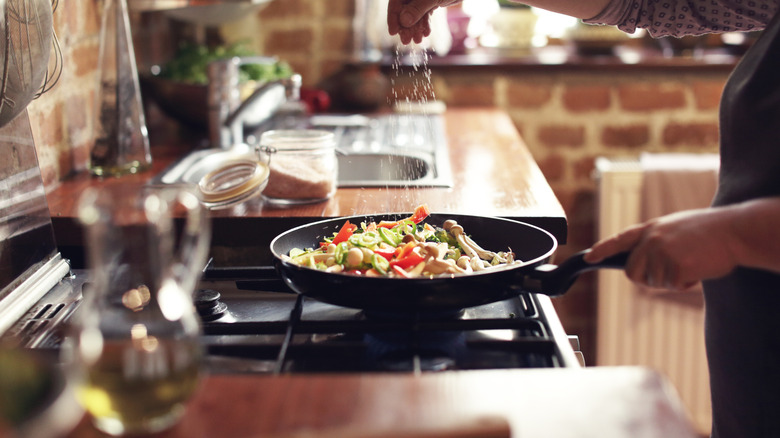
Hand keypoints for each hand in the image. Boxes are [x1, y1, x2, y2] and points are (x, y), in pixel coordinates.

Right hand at [387, 0, 461, 43]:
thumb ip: (417, 8)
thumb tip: (404, 21)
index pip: (395, 2)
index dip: (393, 17)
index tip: (394, 32)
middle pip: (403, 10)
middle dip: (405, 27)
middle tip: (406, 41)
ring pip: (413, 14)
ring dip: (415, 28)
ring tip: (417, 40)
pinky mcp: (429, 2)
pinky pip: (423, 14)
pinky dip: (424, 24)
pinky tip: (425, 34)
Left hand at [584, 208, 739, 290]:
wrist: (734, 231)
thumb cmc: (708, 231)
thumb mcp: (675, 228)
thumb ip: (655, 242)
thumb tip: (640, 263)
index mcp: (651, 228)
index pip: (619, 240)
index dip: (602, 250)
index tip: (588, 258)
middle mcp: (651, 240)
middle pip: (633, 273)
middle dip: (648, 279)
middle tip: (671, 271)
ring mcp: (662, 253)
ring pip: (655, 283)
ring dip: (673, 280)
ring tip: (691, 261)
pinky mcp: (675, 266)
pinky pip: (674, 286)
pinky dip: (687, 283)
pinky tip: (698, 268)